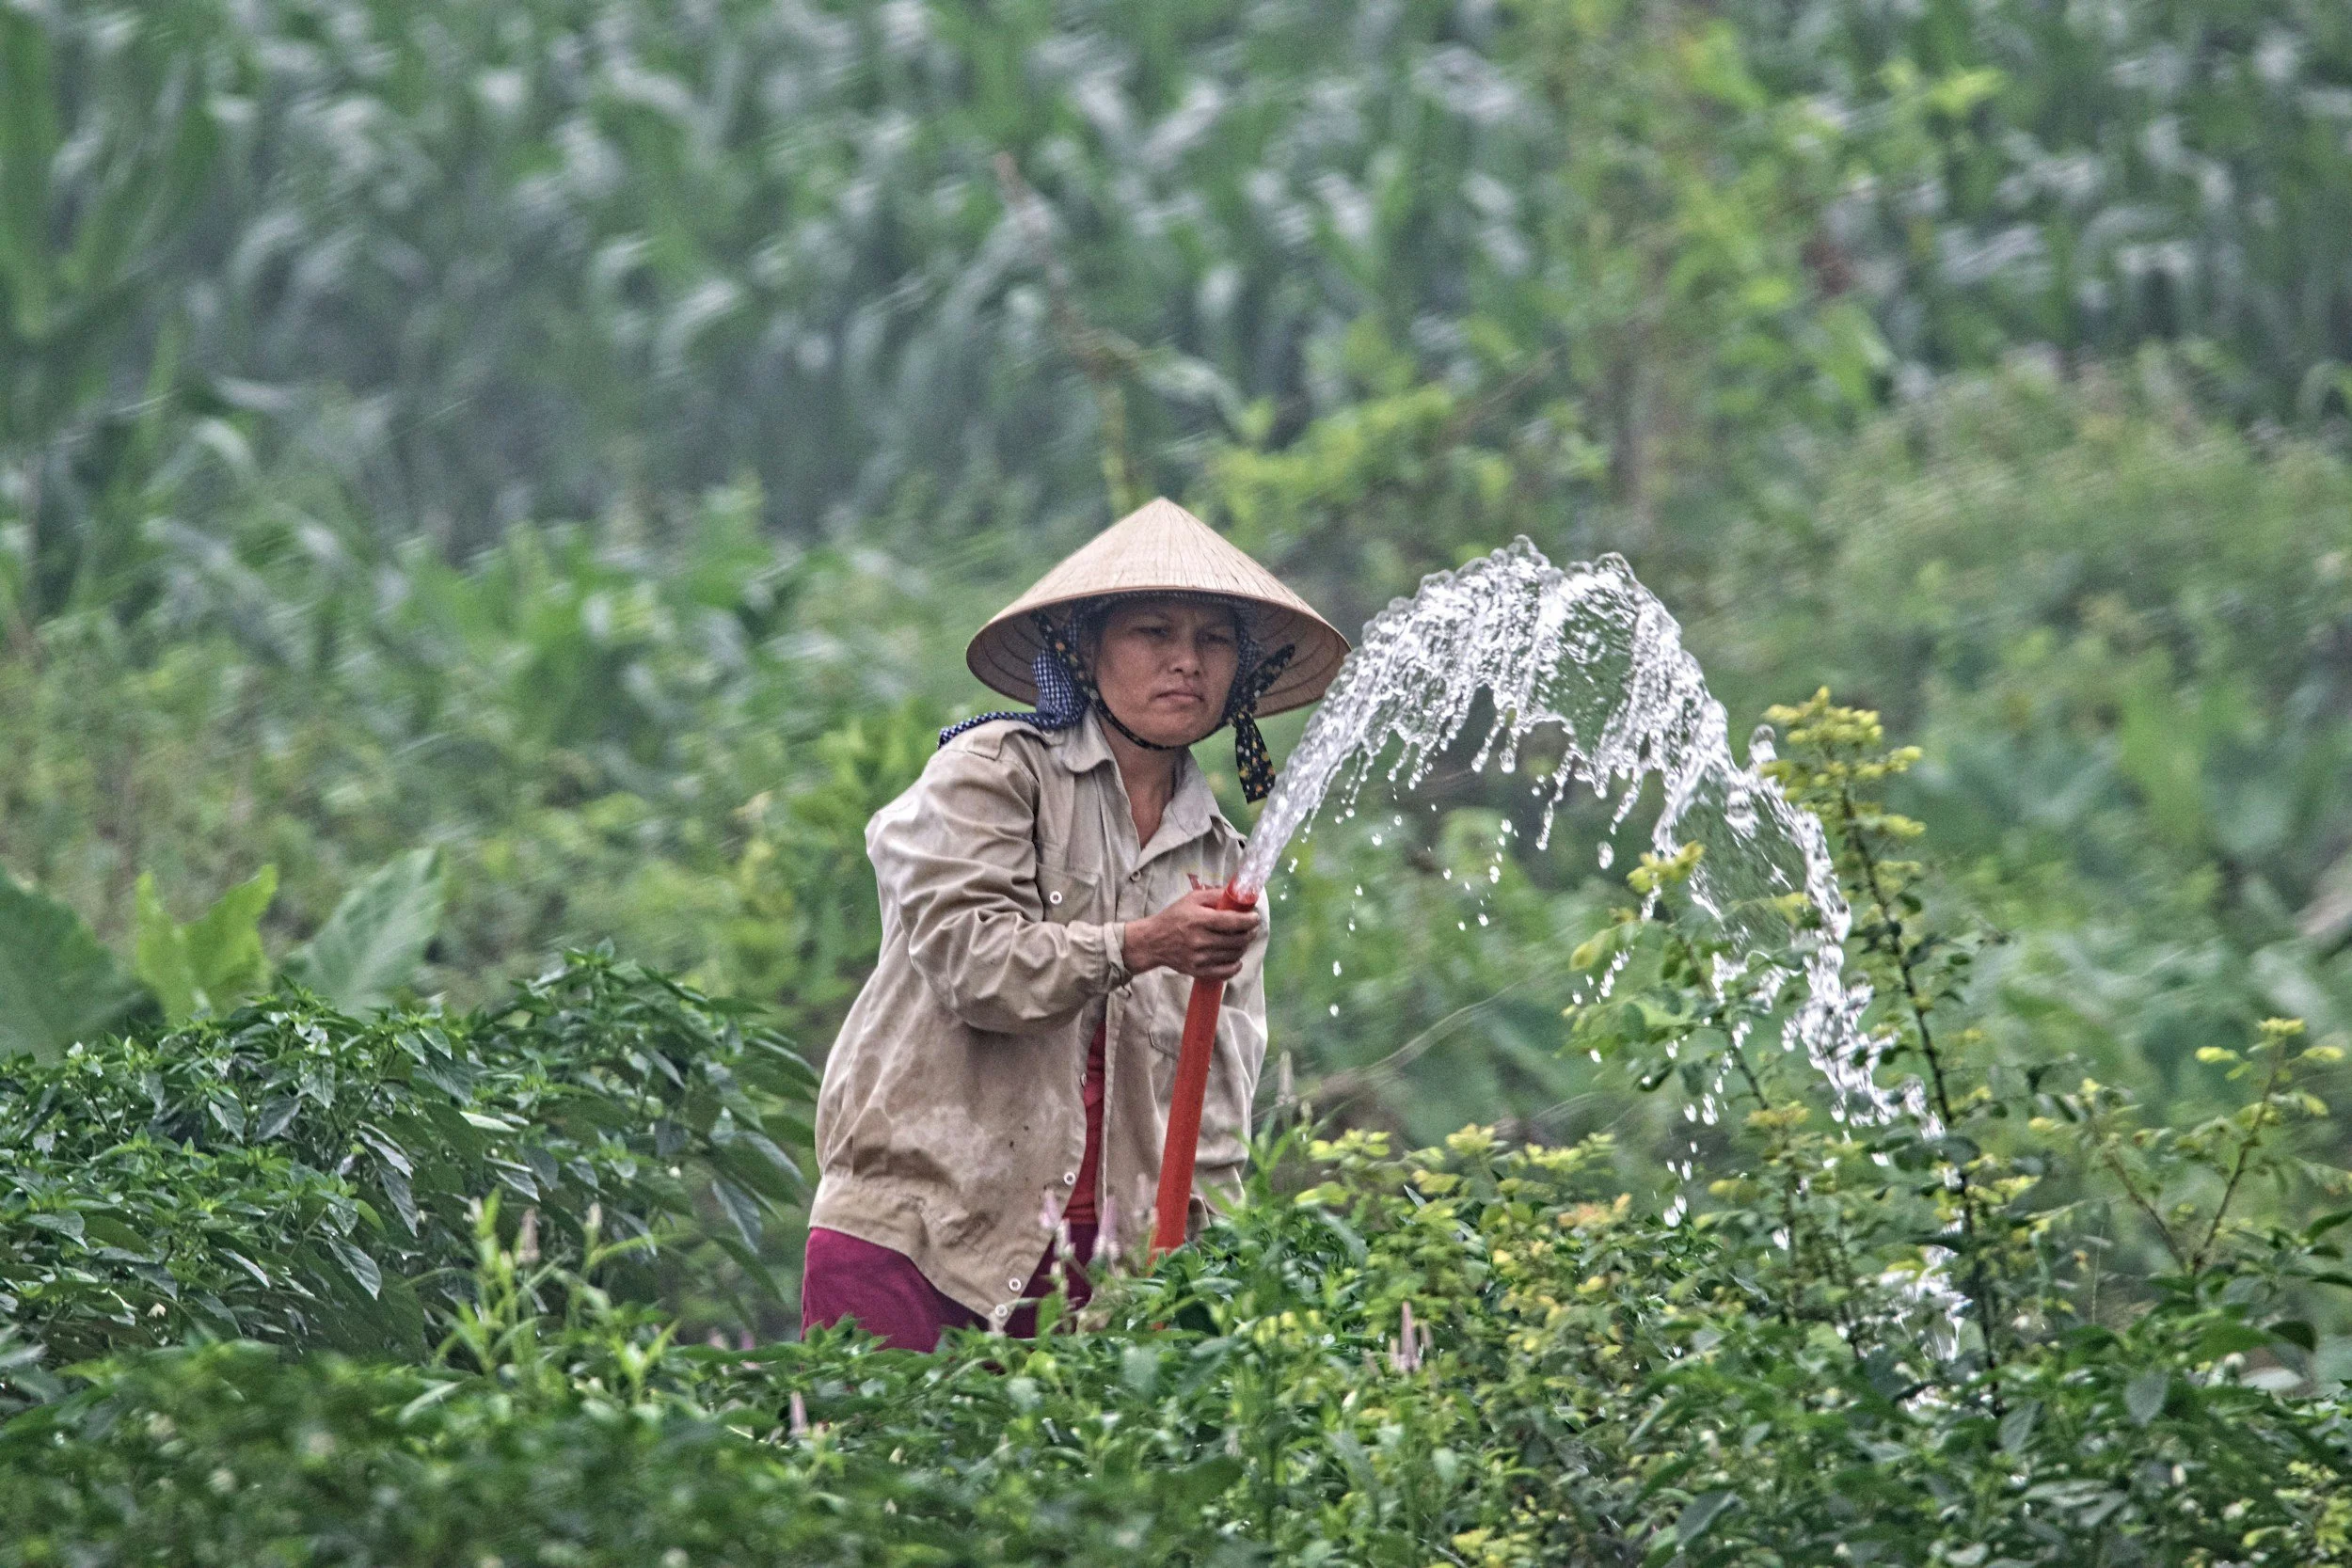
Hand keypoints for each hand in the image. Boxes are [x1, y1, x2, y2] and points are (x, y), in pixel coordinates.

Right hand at [1123, 885, 1261, 980]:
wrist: (1152, 941)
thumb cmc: (1173, 917)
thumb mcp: (1191, 899)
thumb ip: (1215, 895)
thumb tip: (1237, 894)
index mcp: (1199, 920)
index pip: (1233, 922)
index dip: (1249, 920)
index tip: (1255, 918)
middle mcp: (1200, 940)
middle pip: (1237, 940)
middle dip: (1249, 933)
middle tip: (1250, 928)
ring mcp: (1199, 958)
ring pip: (1234, 955)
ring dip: (1243, 947)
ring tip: (1241, 940)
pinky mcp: (1198, 971)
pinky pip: (1225, 972)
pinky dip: (1235, 966)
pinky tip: (1236, 958)